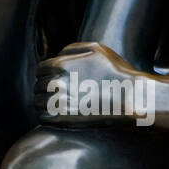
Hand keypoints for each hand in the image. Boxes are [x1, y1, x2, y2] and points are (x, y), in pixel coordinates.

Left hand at [34, 42, 151, 127]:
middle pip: (38, 87)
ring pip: (38, 103)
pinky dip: (47, 117)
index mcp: (61, 64)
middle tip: (56, 93)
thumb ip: (72, 48)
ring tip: (55, 104)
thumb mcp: (96, 48)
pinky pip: (43, 118)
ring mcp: (59, 103)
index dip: (46, 74)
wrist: (130, 97)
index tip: (53, 79)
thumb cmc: (115, 71)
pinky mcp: (63, 120)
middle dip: (45, 89)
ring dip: (44, 103)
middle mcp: (57, 83)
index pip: (40, 70)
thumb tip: (57, 55)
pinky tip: (57, 115)